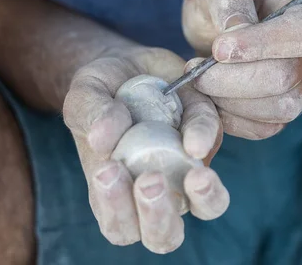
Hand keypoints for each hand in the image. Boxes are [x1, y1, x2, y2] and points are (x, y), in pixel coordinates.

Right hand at [62, 46, 228, 252]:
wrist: (128, 65)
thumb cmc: (101, 91)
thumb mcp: (85, 94)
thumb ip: (89, 113)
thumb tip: (103, 139)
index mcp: (117, 194)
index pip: (120, 227)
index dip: (117, 210)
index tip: (108, 169)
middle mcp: (156, 192)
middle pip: (164, 236)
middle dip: (158, 216)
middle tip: (148, 181)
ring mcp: (187, 172)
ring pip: (206, 208)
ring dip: (203, 198)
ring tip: (195, 176)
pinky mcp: (208, 142)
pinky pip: (216, 148)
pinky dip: (209, 141)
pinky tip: (197, 138)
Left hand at [182, 0, 301, 138]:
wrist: (219, 35)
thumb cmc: (224, 7)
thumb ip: (228, 0)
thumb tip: (236, 30)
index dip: (262, 45)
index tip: (218, 48)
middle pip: (284, 77)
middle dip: (232, 78)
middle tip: (194, 68)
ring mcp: (301, 90)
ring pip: (276, 109)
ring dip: (228, 99)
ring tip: (198, 81)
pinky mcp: (282, 117)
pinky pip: (262, 128)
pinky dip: (229, 118)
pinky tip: (209, 98)